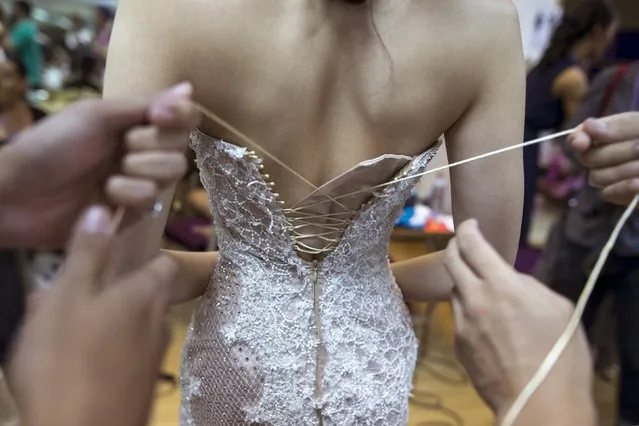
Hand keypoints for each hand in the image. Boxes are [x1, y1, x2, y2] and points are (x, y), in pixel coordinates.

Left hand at [0, 83, 199, 247]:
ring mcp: (137, 183)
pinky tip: (102, 199)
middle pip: (180, 150)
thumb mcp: (96, 115)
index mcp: (135, 123)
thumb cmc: (50, 146)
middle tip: (120, 148)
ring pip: (170, 178)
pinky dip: (126, 198)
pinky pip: (151, 204)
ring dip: (137, 174)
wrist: (16, 194)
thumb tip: (190, 88)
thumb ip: (143, 104)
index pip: (183, 118)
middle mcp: (142, 152)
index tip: (158, 116)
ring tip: (106, 178)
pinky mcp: (131, 213)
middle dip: (151, 148)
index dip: (179, 117)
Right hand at [7, 206, 176, 425]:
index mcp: (147, 294)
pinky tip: (71, 361)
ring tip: (62, 329)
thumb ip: (87, 253)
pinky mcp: (140, 386)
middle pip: (143, 294)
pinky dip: (103, 349)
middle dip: (111, 290)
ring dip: (102, 321)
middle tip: (71, 295)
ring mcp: (152, 357)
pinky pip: (123, 355)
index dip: (143, 252)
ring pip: (130, 325)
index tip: (117, 251)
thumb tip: (103, 208)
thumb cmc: (70, 363)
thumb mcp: (69, 297)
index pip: (162, 261)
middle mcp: (159, 322)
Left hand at [443, 220, 593, 423]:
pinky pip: (458, 317)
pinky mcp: (458, 344)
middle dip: (455, 246)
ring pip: (454, 290)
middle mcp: (474, 299)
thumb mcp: (557, 308)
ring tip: (481, 288)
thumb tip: (512, 280)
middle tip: (463, 244)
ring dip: (464, 282)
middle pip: (450, 260)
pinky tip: (485, 322)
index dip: (468, 228)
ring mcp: (462, 322)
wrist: (538, 401)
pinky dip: (468, 310)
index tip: (469, 224)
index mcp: (501, 284)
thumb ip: (527, 286)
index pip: (472, 244)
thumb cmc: (559, 354)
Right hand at [570, 112, 638, 205]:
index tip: (583, 141)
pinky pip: (609, 193)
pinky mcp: (621, 196)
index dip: (578, 138)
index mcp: (609, 134)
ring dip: (623, 169)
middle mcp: (605, 155)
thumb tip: (589, 127)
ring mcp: (612, 177)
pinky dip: (624, 187)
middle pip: (588, 157)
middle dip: (614, 152)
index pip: (579, 137)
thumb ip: (620, 127)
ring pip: (597, 177)